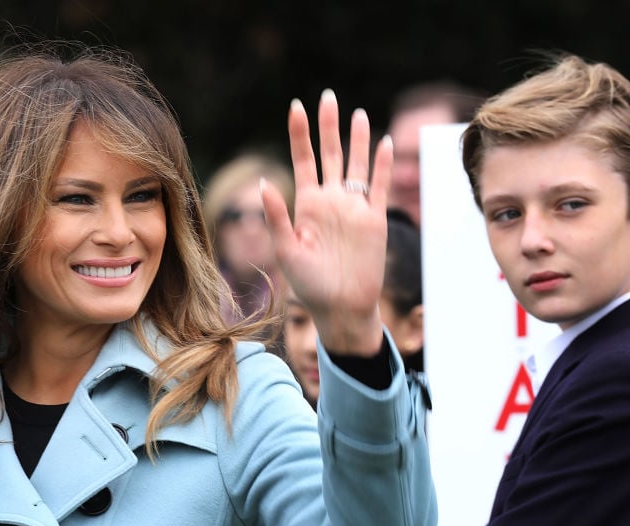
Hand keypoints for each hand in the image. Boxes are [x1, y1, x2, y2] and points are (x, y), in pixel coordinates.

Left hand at [261, 89, 391, 354]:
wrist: (341, 308)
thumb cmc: (309, 285)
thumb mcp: (287, 250)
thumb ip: (276, 217)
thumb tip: (262, 182)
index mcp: (306, 205)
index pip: (303, 159)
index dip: (299, 133)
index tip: (296, 106)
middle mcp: (330, 201)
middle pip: (330, 154)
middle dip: (328, 126)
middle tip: (327, 96)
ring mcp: (353, 208)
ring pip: (356, 164)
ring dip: (357, 139)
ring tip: (356, 113)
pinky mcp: (375, 219)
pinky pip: (379, 185)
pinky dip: (382, 164)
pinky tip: (384, 141)